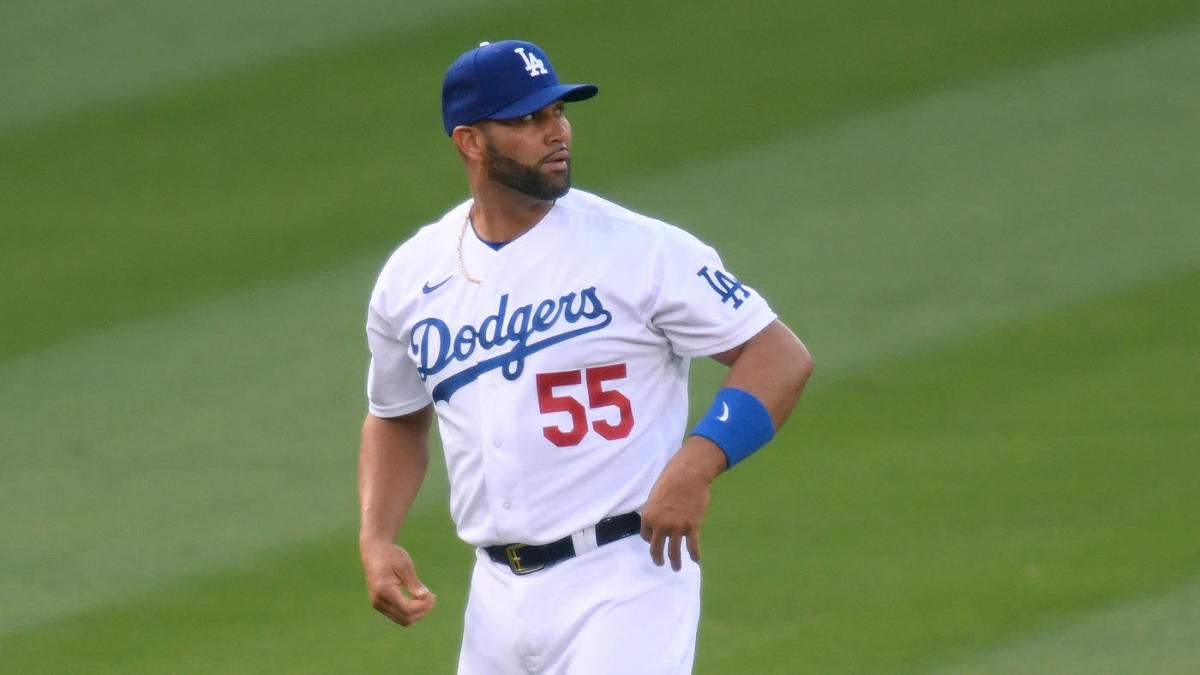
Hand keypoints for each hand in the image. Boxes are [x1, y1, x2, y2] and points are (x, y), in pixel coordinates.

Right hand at [360, 538, 435, 625]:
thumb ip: (414, 582)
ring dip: (417, 613)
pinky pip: (398, 615)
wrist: (374, 551)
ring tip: (426, 598)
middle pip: (406, 618)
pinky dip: (410, 611)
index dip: (423, 606)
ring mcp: (378, 604)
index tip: (432, 595)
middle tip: (432, 596)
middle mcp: (378, 601)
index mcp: (384, 590)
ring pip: (402, 620)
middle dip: (422, 611)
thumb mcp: (405, 565)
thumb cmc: (391, 555)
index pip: (408, 609)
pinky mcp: (380, 604)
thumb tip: (425, 596)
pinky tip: (418, 599)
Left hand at [640, 438, 725, 570]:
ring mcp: (676, 527)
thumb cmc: (670, 481)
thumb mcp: (655, 496)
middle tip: (661, 563)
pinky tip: (696, 560)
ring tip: (676, 568)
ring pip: (674, 552)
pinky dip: (694, 554)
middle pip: (656, 549)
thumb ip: (655, 512)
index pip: (646, 536)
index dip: (651, 539)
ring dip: (675, 562)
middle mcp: (660, 525)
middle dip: (658, 559)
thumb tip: (658, 523)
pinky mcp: (692, 527)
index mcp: (648, 517)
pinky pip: (692, 546)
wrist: (688, 475)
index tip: (655, 541)